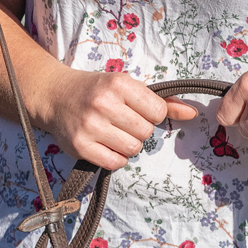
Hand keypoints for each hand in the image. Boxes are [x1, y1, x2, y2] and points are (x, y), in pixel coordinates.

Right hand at [32, 70, 199, 170]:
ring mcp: (90, 126)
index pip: (157, 111)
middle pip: (146, 132)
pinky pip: (115, 163)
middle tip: (122, 121)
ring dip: (127, 144)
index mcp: (118, 84)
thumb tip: (193, 113)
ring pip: (133, 149)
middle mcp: (103, 103)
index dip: (151, 114)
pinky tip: (104, 144)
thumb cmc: (95, 90)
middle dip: (139, 130)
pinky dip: (115, 157)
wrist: (54, 95)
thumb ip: (161, 101)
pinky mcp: (81, 146)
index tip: (137, 110)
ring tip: (113, 132)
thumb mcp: (126, 86)